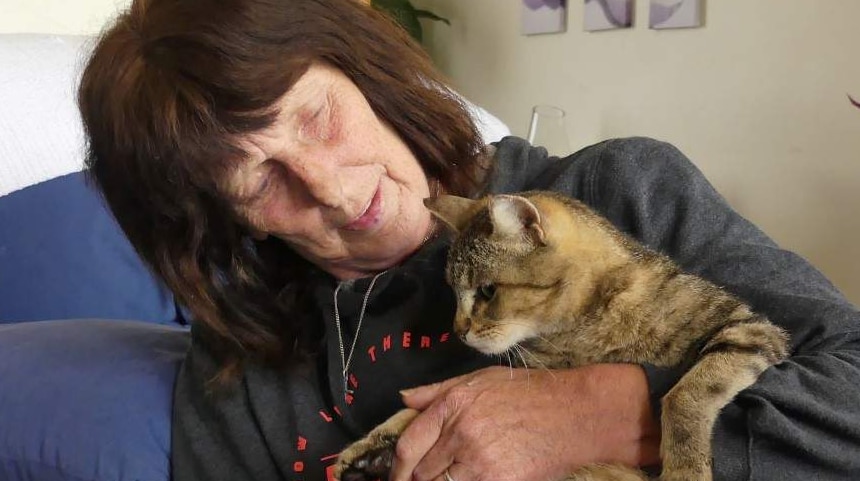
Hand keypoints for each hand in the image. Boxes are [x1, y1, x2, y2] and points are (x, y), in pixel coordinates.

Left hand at [390, 364, 659, 480]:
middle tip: (426, 479)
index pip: (409, 444)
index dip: (397, 467)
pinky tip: (475, 478)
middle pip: (421, 472)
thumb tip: (404, 400)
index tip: (397, 476)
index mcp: (453, 404)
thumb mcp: (480, 380)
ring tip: (458, 476)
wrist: (574, 413)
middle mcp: (462, 432)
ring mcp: (481, 460)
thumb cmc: (528, 393)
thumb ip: (436, 391)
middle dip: (420, 479)